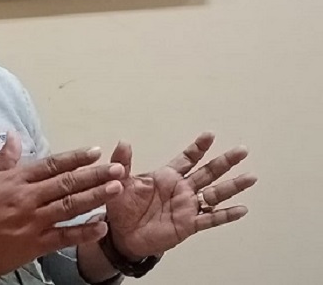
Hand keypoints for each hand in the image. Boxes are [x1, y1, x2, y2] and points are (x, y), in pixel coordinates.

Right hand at [0, 131, 124, 277]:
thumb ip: (4, 158)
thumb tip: (14, 135)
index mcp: (16, 180)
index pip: (51, 165)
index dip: (75, 158)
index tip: (95, 151)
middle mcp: (28, 198)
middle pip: (67, 184)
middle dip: (95, 175)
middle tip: (118, 168)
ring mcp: (33, 222)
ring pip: (70, 207)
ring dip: (96, 197)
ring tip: (117, 189)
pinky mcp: (35, 244)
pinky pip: (64, 237)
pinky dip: (83, 232)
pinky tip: (101, 226)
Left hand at [105, 133, 257, 259]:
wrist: (121, 234)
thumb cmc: (122, 207)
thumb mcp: (119, 181)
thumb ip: (123, 162)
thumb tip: (124, 142)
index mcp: (167, 176)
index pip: (187, 159)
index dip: (198, 147)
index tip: (210, 135)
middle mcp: (181, 189)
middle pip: (208, 172)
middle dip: (225, 161)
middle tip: (242, 150)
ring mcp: (187, 206)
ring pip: (215, 194)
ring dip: (232, 186)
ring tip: (251, 177)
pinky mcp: (188, 224)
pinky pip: (210, 219)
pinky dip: (225, 214)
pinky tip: (241, 209)